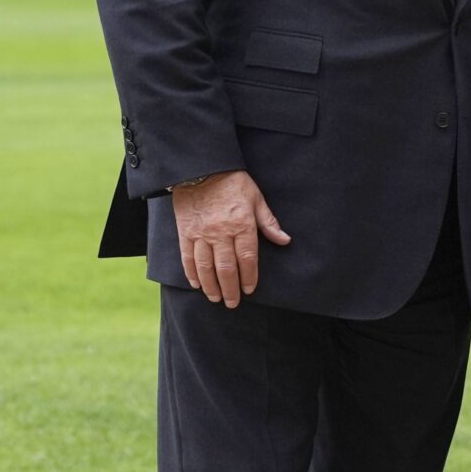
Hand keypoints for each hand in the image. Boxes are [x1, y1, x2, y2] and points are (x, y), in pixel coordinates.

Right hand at [172, 170, 290, 308]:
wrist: (201, 168)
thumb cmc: (233, 183)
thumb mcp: (256, 198)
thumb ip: (269, 222)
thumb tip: (285, 240)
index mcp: (241, 224)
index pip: (247, 258)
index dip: (249, 276)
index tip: (250, 289)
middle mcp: (221, 232)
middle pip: (226, 268)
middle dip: (230, 288)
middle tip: (232, 303)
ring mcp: (201, 233)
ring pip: (206, 267)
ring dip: (211, 286)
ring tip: (216, 298)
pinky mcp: (185, 232)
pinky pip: (188, 257)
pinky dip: (192, 273)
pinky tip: (197, 284)